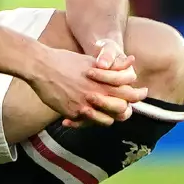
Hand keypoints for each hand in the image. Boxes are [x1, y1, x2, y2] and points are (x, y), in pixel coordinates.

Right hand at [29, 46, 146, 128]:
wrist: (41, 67)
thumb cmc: (65, 60)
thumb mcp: (91, 60)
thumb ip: (112, 66)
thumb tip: (131, 61)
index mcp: (103, 81)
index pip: (129, 92)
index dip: (138, 94)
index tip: (143, 93)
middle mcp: (96, 95)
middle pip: (122, 109)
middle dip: (127, 110)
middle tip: (129, 109)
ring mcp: (84, 106)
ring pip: (107, 120)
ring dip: (109, 117)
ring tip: (108, 113)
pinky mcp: (72, 113)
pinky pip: (86, 123)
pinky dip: (88, 121)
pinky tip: (85, 115)